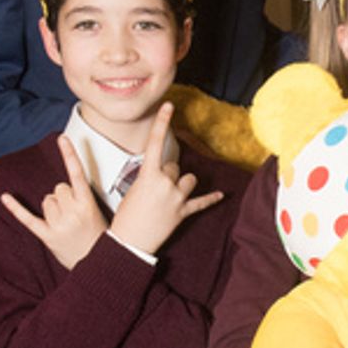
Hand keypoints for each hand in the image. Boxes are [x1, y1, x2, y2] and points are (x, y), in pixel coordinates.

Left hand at [0, 133, 106, 269]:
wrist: (100, 264)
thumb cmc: (99, 238)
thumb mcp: (98, 213)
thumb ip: (82, 198)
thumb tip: (64, 187)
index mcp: (88, 205)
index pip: (77, 174)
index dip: (70, 155)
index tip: (63, 138)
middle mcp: (73, 213)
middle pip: (58, 188)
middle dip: (63, 197)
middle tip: (74, 215)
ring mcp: (60, 225)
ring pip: (46, 200)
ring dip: (53, 209)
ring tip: (65, 224)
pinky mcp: (48, 236)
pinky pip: (28, 218)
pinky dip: (15, 208)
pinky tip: (5, 197)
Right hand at [108, 104, 224, 256]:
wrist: (129, 241)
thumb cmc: (126, 215)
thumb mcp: (133, 189)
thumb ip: (149, 177)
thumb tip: (160, 175)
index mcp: (148, 175)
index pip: (155, 143)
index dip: (162, 122)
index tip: (169, 105)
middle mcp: (165, 183)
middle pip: (174, 166)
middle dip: (168, 174)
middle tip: (155, 190)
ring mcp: (176, 198)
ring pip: (189, 179)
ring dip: (183, 184)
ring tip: (170, 196)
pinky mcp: (183, 213)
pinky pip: (201, 202)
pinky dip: (211, 199)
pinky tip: (221, 195)